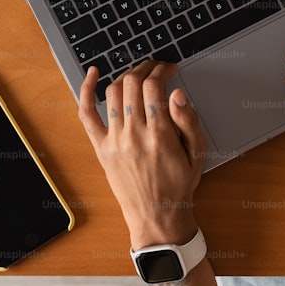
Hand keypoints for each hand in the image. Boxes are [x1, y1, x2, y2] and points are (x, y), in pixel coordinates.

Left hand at [78, 61, 205, 248]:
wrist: (156, 217)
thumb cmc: (178, 187)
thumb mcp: (197, 155)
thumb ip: (188, 122)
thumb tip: (177, 94)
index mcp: (160, 135)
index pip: (155, 87)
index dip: (163, 70)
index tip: (170, 68)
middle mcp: (134, 134)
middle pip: (133, 84)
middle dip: (146, 68)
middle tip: (156, 68)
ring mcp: (114, 140)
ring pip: (113, 92)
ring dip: (126, 75)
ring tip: (138, 74)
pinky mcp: (100, 148)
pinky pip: (86, 114)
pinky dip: (86, 90)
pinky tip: (93, 73)